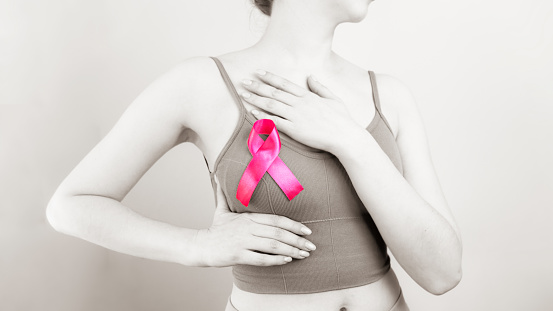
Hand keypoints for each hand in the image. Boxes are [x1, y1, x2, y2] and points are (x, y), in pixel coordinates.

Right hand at [195, 175, 315, 266]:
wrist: (200, 246)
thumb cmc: (215, 229)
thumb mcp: (221, 209)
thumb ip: (225, 194)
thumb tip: (218, 174)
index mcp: (248, 217)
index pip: (276, 220)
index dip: (294, 225)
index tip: (308, 230)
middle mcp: (247, 228)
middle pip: (278, 233)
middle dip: (298, 240)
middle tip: (312, 246)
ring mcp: (243, 242)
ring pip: (272, 246)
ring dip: (291, 251)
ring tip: (304, 255)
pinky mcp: (238, 255)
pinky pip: (261, 259)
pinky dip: (275, 260)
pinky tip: (287, 261)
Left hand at [239, 70, 359, 153]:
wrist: (344, 137)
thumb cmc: (341, 119)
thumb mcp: (332, 98)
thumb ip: (320, 87)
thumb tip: (311, 76)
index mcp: (308, 95)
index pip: (284, 83)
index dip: (270, 77)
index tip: (258, 72)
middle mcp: (300, 103)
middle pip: (274, 92)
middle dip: (257, 86)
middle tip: (243, 81)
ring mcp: (296, 116)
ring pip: (272, 104)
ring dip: (256, 98)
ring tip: (243, 94)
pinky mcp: (295, 129)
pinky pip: (275, 121)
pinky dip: (263, 116)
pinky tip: (253, 112)